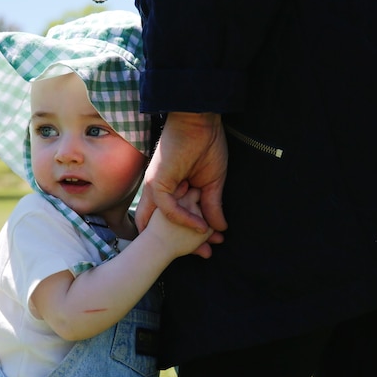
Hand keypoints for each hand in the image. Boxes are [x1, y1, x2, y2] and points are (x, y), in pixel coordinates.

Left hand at [136, 112, 227, 255]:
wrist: (200, 121)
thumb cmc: (206, 145)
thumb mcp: (212, 182)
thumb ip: (212, 205)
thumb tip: (220, 228)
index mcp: (171, 190)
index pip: (174, 220)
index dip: (190, 235)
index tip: (209, 247)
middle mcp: (159, 191)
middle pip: (163, 226)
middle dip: (182, 244)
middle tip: (204, 255)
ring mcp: (156, 187)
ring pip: (162, 221)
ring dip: (183, 236)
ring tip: (203, 248)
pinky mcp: (157, 181)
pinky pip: (168, 208)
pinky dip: (183, 219)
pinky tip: (200, 227)